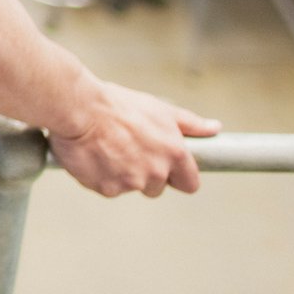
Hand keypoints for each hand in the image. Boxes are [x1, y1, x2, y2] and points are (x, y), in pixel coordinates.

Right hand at [50, 82, 219, 197]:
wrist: (78, 108)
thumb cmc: (118, 104)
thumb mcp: (159, 109)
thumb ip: (190, 124)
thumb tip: (215, 128)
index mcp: (174, 154)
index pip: (190, 184)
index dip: (178, 177)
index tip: (166, 168)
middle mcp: (156, 173)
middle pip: (156, 188)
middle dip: (144, 173)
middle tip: (126, 149)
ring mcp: (131, 183)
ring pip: (130, 186)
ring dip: (119, 173)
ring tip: (105, 147)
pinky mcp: (107, 189)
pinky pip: (107, 188)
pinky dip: (100, 176)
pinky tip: (92, 155)